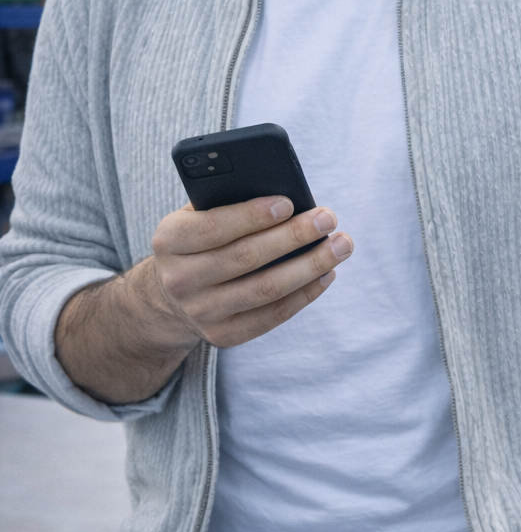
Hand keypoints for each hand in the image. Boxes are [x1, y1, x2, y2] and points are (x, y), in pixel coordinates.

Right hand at [149, 196, 351, 350]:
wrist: (171, 295)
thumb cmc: (199, 240)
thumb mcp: (197, 215)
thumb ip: (228, 201)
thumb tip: (288, 196)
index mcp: (170, 240)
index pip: (213, 228)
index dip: (252, 216)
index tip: (289, 202)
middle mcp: (180, 280)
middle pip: (245, 258)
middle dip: (293, 236)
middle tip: (328, 218)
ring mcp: (201, 312)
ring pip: (265, 289)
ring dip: (310, 266)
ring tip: (340, 245)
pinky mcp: (223, 335)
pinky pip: (272, 316)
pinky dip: (304, 294)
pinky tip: (326, 274)